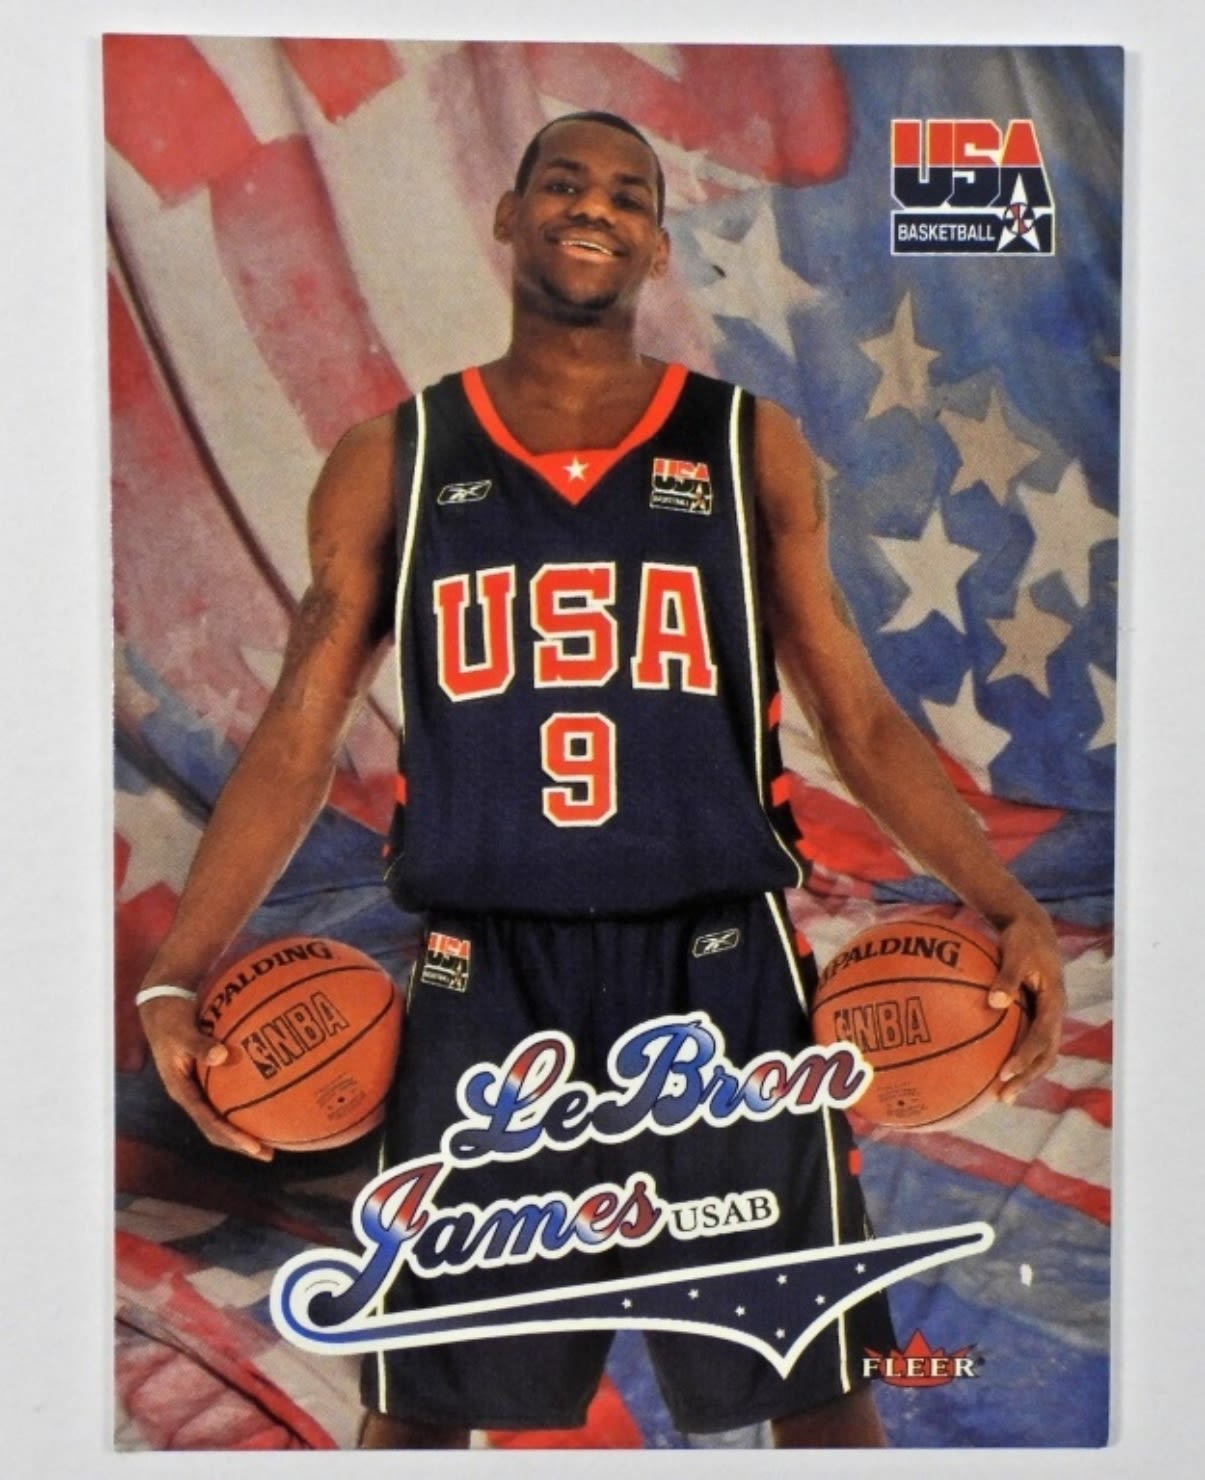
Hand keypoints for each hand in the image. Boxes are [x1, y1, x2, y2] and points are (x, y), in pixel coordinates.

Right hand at [139, 995, 272, 1160]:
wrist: (161, 1004)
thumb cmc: (169, 1018)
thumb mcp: (180, 1031)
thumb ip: (198, 1044)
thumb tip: (221, 1055)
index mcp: (181, 1091)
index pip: (208, 1122)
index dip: (231, 1137)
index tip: (253, 1147)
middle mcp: (191, 1094)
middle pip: (217, 1128)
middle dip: (241, 1143)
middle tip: (269, 1153)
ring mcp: (198, 1087)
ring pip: (222, 1115)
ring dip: (244, 1128)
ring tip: (273, 1138)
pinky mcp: (206, 1076)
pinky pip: (228, 1095)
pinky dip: (247, 1100)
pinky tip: (270, 1098)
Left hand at [986, 909, 1065, 1103]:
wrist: (1033, 927)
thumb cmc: (1022, 938)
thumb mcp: (1015, 951)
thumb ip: (1007, 976)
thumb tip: (994, 1002)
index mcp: (1054, 1002)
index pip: (1041, 1038)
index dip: (1024, 1057)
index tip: (1004, 1072)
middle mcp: (1054, 1014)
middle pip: (1045, 1056)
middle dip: (1026, 1078)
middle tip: (1003, 1097)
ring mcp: (1047, 1016)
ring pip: (1040, 1053)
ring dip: (1024, 1074)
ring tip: (1000, 1094)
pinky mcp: (1037, 1015)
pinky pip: (1028, 1041)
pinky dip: (1015, 1056)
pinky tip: (991, 1066)